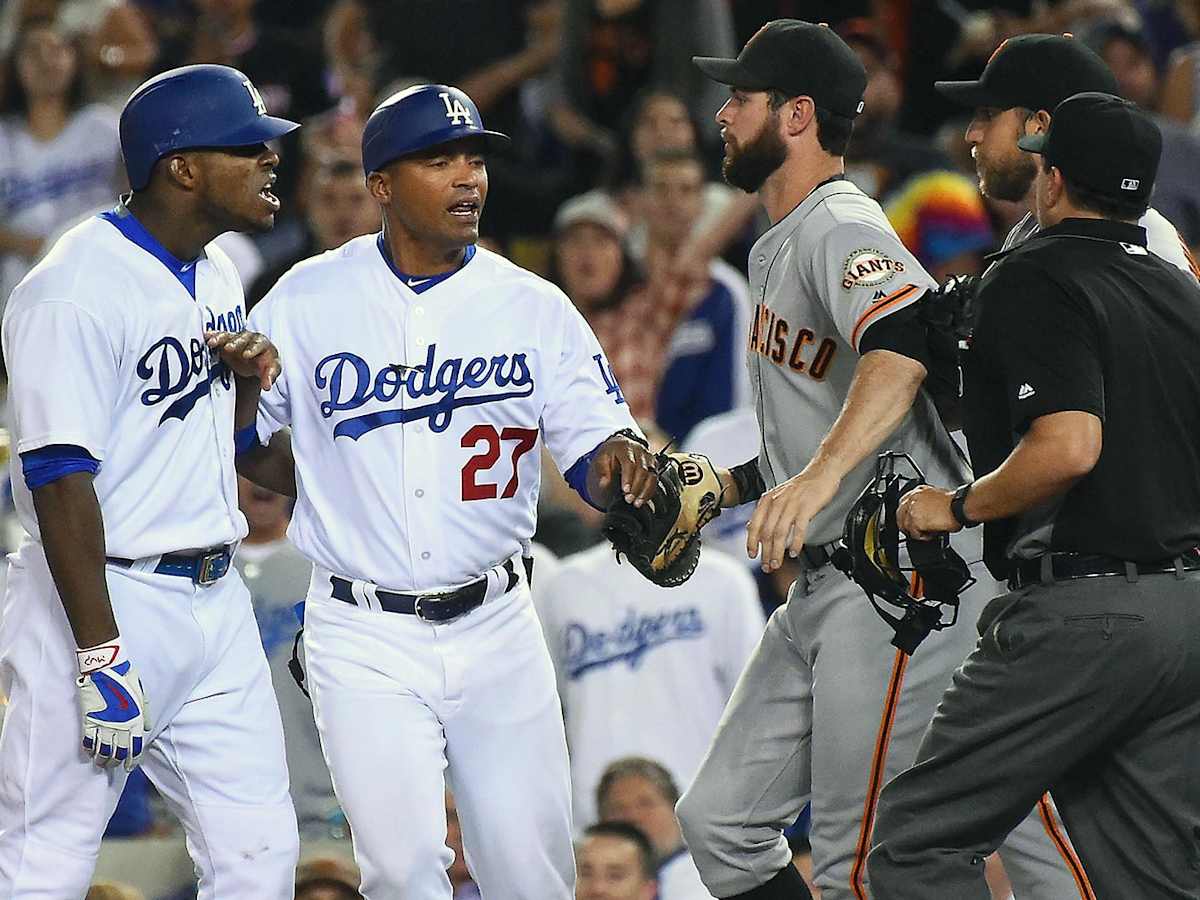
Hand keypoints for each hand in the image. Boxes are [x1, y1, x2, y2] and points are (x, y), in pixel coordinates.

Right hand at [76, 640, 150, 770]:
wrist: (105, 670)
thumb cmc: (126, 681)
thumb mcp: (142, 696)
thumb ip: (145, 714)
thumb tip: (147, 729)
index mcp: (135, 720)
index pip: (135, 747)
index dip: (132, 760)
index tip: (130, 767)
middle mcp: (120, 726)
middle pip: (118, 752)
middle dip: (116, 762)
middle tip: (114, 765)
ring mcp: (103, 724)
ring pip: (102, 750)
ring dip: (102, 759)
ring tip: (102, 764)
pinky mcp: (89, 720)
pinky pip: (88, 740)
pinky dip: (89, 749)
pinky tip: (90, 753)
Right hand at [206, 330, 280, 389]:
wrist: (254, 363)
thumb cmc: (263, 366)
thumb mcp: (268, 372)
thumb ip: (268, 378)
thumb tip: (266, 386)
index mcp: (264, 346)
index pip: (260, 345)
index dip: (253, 349)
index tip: (246, 355)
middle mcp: (251, 339)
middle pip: (245, 338)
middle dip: (236, 343)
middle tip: (228, 348)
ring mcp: (238, 338)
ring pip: (230, 336)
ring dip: (222, 339)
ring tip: (212, 343)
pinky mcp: (227, 340)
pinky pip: (220, 337)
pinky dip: (214, 336)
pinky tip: (207, 337)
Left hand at [592, 434, 658, 507]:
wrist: (619, 447)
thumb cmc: (609, 455)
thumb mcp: (600, 460)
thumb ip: (601, 472)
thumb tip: (604, 483)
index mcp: (624, 447)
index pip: (629, 463)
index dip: (628, 478)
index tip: (625, 490)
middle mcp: (639, 450)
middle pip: (642, 469)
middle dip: (636, 487)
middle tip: (628, 499)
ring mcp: (648, 457)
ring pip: (652, 475)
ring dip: (645, 491)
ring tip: (636, 502)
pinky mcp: (653, 465)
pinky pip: (655, 479)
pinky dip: (649, 491)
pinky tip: (642, 500)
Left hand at [746, 472, 838, 572]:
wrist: (821, 472)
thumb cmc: (801, 486)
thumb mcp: (777, 496)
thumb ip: (764, 512)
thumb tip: (749, 527)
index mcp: (767, 500)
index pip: (754, 525)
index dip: (752, 542)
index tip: (752, 555)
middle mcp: (777, 502)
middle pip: (767, 532)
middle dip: (766, 552)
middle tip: (767, 566)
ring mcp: (791, 505)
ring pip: (780, 533)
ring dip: (778, 552)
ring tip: (777, 563)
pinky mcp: (806, 508)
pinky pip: (798, 529)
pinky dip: (796, 543)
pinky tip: (794, 552)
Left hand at [897, 485, 961, 540]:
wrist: (960, 507)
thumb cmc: (954, 503)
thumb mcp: (935, 497)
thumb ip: (925, 503)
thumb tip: (923, 513)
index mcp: (917, 491)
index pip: (903, 503)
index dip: (905, 515)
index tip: (909, 521)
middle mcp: (913, 499)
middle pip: (900, 515)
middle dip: (907, 525)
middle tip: (916, 531)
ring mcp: (912, 510)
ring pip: (906, 525)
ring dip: (916, 531)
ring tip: (928, 532)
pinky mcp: (916, 521)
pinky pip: (914, 533)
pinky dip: (922, 537)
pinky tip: (931, 534)